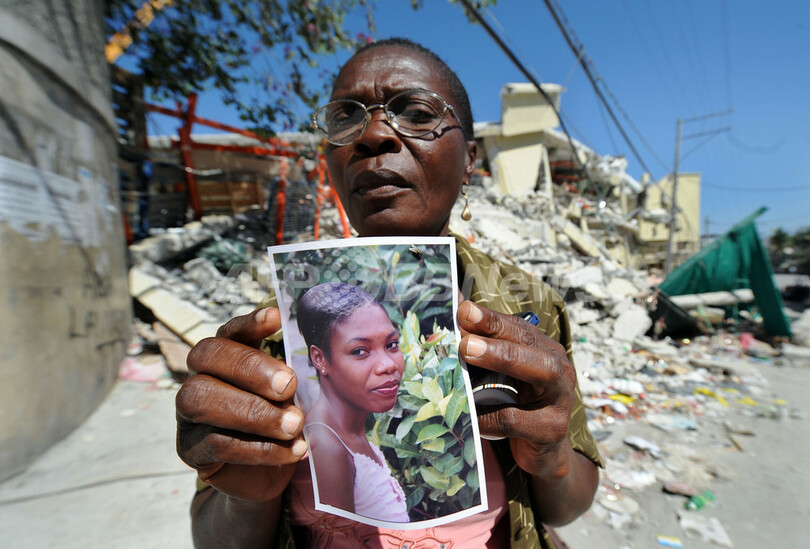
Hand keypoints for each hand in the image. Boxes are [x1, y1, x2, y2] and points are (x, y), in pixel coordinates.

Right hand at [176, 307, 306, 501]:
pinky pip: (216, 444)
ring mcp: (188, 413)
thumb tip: (297, 367)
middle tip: (289, 385)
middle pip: (207, 356)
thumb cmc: (278, 422)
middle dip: (250, 368)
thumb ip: (287, 378)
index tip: (276, 318)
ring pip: (202, 399)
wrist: (268, 474)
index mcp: (226, 356)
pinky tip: (291, 450)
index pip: (229, 331)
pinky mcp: (189, 449)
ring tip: (294, 424)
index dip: (249, 323)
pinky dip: (260, 448)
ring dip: (254, 412)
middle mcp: (199, 376)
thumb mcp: (289, 396)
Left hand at [457, 301, 575, 477]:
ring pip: (541, 373)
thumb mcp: (499, 376)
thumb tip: (451, 320)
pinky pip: (517, 420)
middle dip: (498, 334)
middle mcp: (559, 369)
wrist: (542, 450)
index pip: (519, 328)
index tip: (464, 310)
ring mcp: (560, 399)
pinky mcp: (553, 429)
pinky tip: (468, 414)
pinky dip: (488, 416)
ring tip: (467, 352)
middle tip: (466, 336)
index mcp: (545, 350)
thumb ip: (481, 351)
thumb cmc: (517, 406)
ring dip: (503, 359)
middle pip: (531, 345)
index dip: (492, 319)